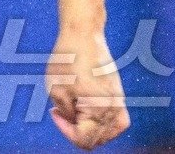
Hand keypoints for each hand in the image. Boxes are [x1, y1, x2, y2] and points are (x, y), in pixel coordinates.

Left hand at [46, 28, 129, 149]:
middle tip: (62, 110)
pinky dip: (105, 125)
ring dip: (91, 130)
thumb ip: (66, 114)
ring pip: (109, 134)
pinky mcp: (120, 95)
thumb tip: (74, 123)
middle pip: (96, 140)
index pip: (83, 140)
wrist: (83, 35)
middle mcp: (112, 109)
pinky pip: (117, 122)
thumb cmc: (67, 59)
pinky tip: (91, 114)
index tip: (54, 111)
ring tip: (76, 114)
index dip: (64, 130)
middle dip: (76, 130)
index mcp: (96, 109)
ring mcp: (119, 102)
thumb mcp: (55, 89)